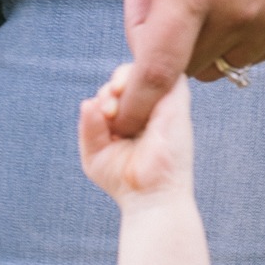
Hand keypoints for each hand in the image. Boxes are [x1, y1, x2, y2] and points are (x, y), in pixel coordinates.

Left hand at [79, 52, 192, 206]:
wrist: (149, 196)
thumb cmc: (123, 181)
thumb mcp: (94, 153)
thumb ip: (88, 126)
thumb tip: (87, 102)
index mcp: (132, 118)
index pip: (117, 90)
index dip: (104, 96)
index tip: (98, 116)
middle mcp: (150, 108)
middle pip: (128, 76)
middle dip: (111, 88)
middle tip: (107, 112)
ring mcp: (164, 103)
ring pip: (144, 68)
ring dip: (122, 80)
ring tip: (113, 108)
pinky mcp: (177, 100)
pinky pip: (163, 72)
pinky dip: (141, 77)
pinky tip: (128, 99)